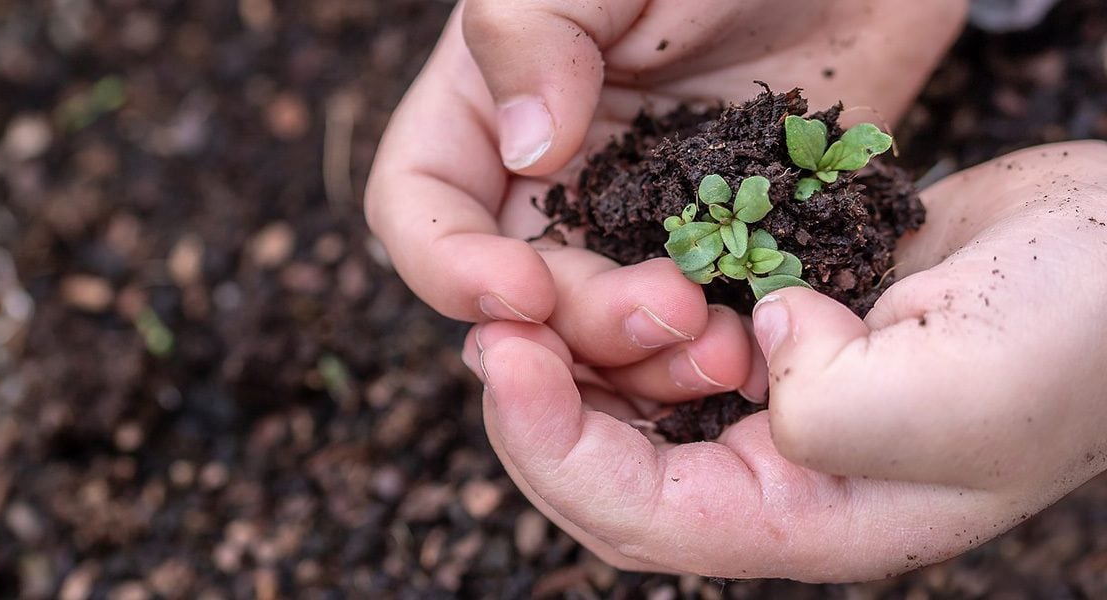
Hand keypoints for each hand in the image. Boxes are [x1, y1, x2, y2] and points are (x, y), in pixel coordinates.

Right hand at [366, 0, 966, 399]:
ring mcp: (639, 217)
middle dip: (580, 322)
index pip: (420, 205)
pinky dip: (716, 350)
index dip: (448, 264)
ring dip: (649, 360)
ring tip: (727, 348)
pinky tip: (762, 346)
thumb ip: (532, 30)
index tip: (522, 291)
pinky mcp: (722, 244)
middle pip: (522, 293)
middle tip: (669, 311)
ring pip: (605, 331)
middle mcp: (554, 175)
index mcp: (493, 103)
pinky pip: (699, 322)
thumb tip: (528, 152)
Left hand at [462, 141, 1106, 580]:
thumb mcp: (954, 394)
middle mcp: (783, 473)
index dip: (553, 446)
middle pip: (614, 468)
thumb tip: (756, 349)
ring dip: (580, 355)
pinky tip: (606, 269)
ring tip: (532, 296)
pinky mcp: (786, 329)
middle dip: (540, 406)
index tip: (503, 358)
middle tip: (491, 327)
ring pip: (636, 401)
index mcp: (813, 518)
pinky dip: (632, 309)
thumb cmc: (1074, 337)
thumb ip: (829, 408)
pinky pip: (677, 335)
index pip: (640, 514)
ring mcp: (781, 400)